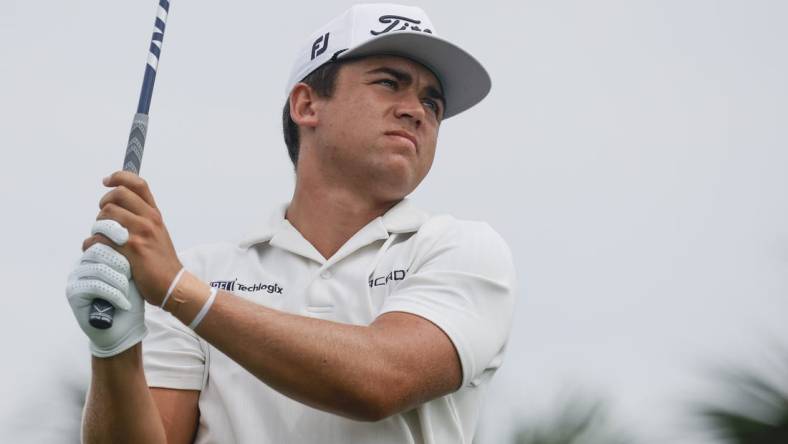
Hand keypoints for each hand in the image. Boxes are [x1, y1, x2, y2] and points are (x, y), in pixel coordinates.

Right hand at [66, 243, 146, 356]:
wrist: (126, 327)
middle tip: (132, 277)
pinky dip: (114, 295)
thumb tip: (131, 228)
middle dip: (122, 263)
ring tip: (128, 292)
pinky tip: (124, 304)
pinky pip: (95, 285)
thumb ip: (130, 249)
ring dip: (119, 281)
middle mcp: (85, 261)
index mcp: (99, 251)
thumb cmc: (133, 297)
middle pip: (100, 248)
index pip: (105, 235)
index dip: (121, 241)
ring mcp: (77, 275)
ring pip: (99, 267)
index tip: (136, 251)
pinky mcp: (73, 291)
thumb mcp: (136, 269)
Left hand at [82, 171, 182, 304]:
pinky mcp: (130, 250)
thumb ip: (141, 218)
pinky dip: (91, 245)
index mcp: (154, 214)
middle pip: (116, 196)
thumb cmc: (161, 261)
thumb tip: (114, 208)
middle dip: (103, 204)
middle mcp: (148, 220)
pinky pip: (98, 239)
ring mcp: (140, 234)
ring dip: (97, 227)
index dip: (119, 177)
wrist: (172, 284)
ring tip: (102, 238)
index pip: (138, 184)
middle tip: (103, 216)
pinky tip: (96, 251)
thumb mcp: (157, 232)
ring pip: (104, 217)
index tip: (106, 181)